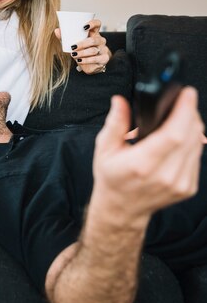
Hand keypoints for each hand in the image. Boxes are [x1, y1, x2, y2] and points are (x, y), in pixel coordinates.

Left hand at [55, 19, 110, 74]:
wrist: (92, 65)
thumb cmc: (83, 51)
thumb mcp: (74, 44)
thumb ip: (65, 37)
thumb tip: (57, 30)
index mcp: (94, 33)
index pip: (97, 24)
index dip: (93, 23)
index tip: (84, 27)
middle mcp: (100, 40)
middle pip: (93, 40)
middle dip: (82, 44)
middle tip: (72, 47)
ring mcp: (103, 49)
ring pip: (93, 50)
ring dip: (82, 53)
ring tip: (73, 54)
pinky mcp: (104, 58)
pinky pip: (96, 59)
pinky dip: (86, 60)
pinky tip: (80, 61)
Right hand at [91, 89, 204, 227]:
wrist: (122, 209)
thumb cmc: (113, 177)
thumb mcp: (104, 148)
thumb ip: (115, 123)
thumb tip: (120, 101)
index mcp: (142, 164)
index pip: (174, 135)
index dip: (184, 111)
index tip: (186, 94)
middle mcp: (165, 176)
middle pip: (190, 136)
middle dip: (190, 112)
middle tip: (183, 99)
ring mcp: (179, 183)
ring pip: (197, 144)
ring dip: (193, 125)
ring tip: (181, 115)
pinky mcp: (188, 187)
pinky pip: (197, 155)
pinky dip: (193, 141)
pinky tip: (181, 135)